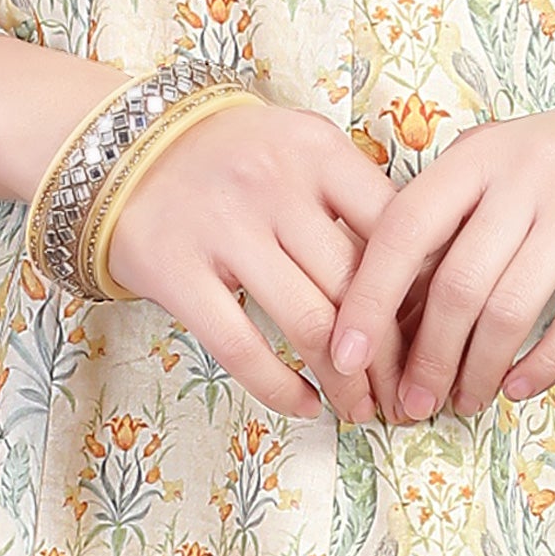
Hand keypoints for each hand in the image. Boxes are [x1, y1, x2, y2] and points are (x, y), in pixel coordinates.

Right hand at [101, 99, 405, 425]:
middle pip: (356, 285)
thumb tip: (420, 279)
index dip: (419, 289)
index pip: (393, 226)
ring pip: (310, 323)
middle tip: (403, 393)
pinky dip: (281, 388)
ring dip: (345, 381)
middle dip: (390, 353)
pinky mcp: (176, 271)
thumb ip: (352, 197)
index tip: (432, 332)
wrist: (122, 146)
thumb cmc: (233, 157)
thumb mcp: (298, 149)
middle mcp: (275, 185)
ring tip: (361, 409)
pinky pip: (242, 347)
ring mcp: (224, 228)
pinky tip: (305, 405)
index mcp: (317, 150)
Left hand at [326, 66, 554, 421]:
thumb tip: (388, 307)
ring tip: (463, 402)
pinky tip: (521, 388)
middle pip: (456, 283)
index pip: (404, 227)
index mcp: (480, 152)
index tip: (343, 355)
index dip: (367, 296)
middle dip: (424, 357)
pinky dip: (543, 364)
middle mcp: (526, 173)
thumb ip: (454, 216)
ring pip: (511, 308)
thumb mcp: (507, 162)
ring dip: (478, 371)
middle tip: (409, 404)